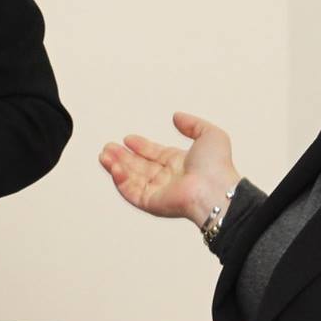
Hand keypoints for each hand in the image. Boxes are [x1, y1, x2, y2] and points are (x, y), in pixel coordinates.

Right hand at [98, 112, 240, 226]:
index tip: (128, 138)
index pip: (155, 154)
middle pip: (139, 166)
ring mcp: (159, 191)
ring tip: (103, 155)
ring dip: (116, 166)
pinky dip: (119, 180)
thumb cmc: (217, 167)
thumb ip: (193, 124)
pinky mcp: (151, 203)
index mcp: (180, 164)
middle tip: (108, 147)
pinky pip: (130, 192)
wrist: (215, 190)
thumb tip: (177, 117)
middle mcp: (168, 178)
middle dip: (122, 156)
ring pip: (131, 178)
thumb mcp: (210, 135)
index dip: (141, 146)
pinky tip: (113, 168)